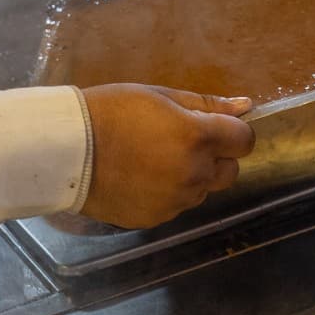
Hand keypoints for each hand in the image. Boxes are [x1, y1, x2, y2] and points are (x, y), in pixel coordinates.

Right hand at [80, 84, 254, 227]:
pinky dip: (168, 191)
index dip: (233, 132)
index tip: (213, 126)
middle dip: (215, 155)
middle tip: (180, 140)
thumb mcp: (158, 95)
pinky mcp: (157, 218)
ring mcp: (176, 201)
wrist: (68, 149)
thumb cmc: (112, 110)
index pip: (244, 141)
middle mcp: (193, 174)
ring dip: (192, 174)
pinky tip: (140, 175)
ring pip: (203, 189)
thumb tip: (246, 106)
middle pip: (229, 170)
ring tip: (153, 157)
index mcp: (197, 138)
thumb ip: (206, 104)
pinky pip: (177, 204)